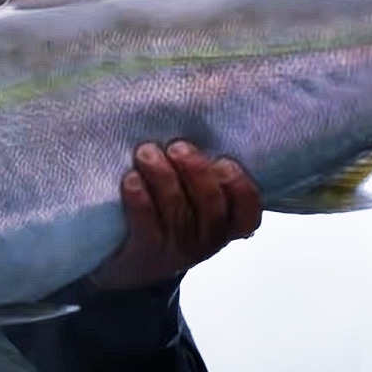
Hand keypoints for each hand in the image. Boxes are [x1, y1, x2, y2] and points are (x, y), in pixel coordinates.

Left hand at [89, 140, 262, 289]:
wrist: (122, 262)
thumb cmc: (162, 215)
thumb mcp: (190, 198)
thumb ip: (200, 171)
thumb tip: (203, 109)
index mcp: (224, 225)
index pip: (248, 214)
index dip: (241, 190)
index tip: (225, 162)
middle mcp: (205, 241)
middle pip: (211, 209)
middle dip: (196, 173)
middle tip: (178, 146)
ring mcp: (175, 251)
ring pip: (178, 215)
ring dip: (163, 179)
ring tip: (146, 153)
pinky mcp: (144, 255)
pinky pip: (147, 228)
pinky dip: (140, 201)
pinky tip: (131, 179)